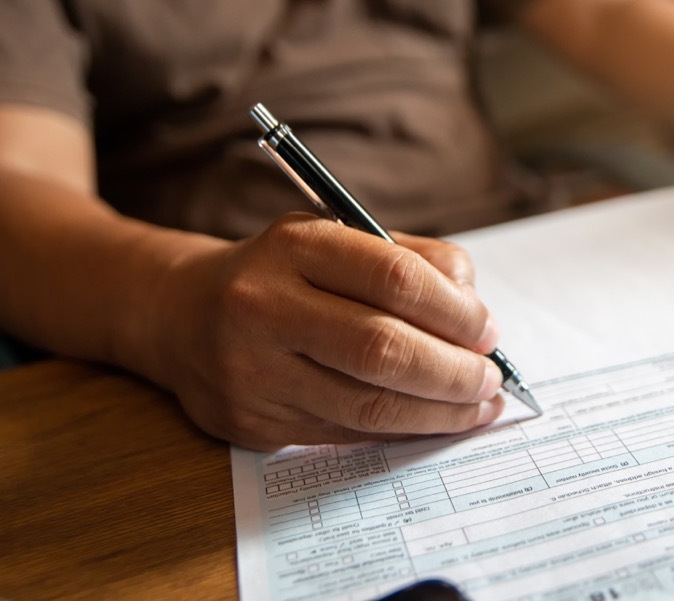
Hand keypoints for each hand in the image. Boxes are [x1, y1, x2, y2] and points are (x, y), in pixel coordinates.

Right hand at [150, 214, 504, 449]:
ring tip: (476, 406)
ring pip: (367, 406)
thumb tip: (476, 312)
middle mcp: (263, 305)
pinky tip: (430, 421)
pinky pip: (344, 435)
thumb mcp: (339, 238)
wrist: (182, 314)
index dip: (454, 311)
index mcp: (294, 245)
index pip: (394, 278)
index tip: (488, 330)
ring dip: (437, 413)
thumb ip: (413, 260)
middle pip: (382, 348)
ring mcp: (251, 370)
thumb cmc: (284, 272)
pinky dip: (399, 431)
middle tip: (490, 378)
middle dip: (453, 371)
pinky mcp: (250, 422)